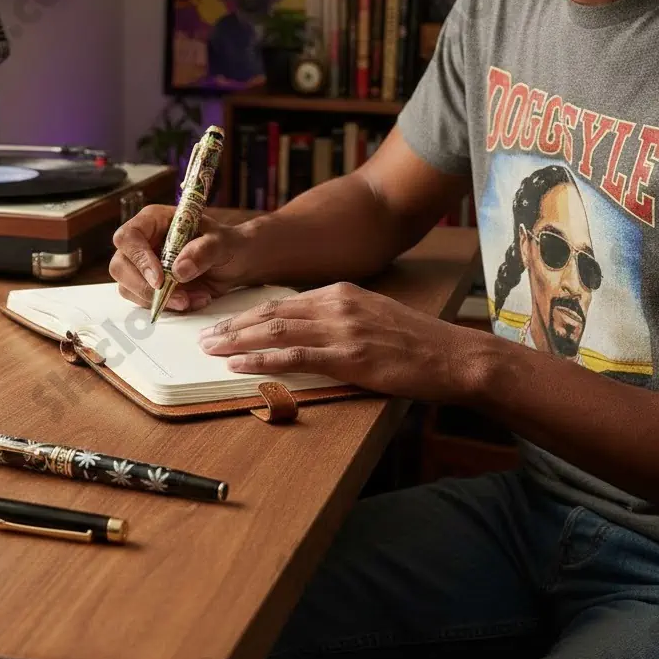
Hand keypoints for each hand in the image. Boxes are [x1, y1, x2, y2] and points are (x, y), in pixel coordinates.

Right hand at [109, 205, 252, 311]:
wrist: (235, 262)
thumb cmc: (226, 244)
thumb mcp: (222, 242)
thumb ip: (203, 251)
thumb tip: (179, 270)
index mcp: (153, 221)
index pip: (128, 237)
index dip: (139, 259)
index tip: (160, 279)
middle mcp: (142, 243)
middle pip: (120, 266)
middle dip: (145, 288)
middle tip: (178, 298)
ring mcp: (142, 266)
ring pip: (128, 288)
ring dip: (159, 300)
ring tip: (193, 299)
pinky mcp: (148, 286)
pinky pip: (145, 302)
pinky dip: (167, 307)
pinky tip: (193, 301)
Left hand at [197, 281, 478, 401]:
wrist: (453, 356)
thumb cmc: (415, 343)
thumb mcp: (373, 316)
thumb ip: (338, 318)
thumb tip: (302, 331)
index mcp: (341, 293)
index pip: (283, 302)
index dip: (249, 314)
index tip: (225, 323)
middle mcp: (337, 305)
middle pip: (272, 313)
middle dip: (234, 325)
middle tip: (205, 336)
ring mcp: (342, 329)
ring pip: (276, 331)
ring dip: (238, 341)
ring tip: (212, 349)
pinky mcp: (348, 356)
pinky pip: (294, 357)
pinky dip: (262, 360)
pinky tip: (240, 365)